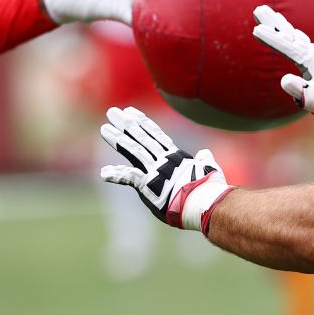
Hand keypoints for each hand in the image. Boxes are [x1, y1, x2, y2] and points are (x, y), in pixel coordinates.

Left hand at [99, 106, 234, 232]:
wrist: (205, 203)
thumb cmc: (210, 189)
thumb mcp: (209, 169)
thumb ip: (205, 160)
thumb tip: (205, 153)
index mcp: (175, 157)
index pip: (156, 135)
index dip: (143, 122)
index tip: (131, 111)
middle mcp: (163, 160)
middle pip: (141, 137)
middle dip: (126, 124)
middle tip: (112, 112)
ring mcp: (155, 171)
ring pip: (133, 151)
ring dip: (118, 140)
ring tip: (104, 129)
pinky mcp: (149, 185)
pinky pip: (129, 178)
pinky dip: (116, 175)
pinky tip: (104, 174)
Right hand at [252, 5, 313, 126]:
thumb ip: (304, 93)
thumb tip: (284, 81)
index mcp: (313, 62)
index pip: (290, 48)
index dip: (274, 39)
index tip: (257, 31)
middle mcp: (312, 55)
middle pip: (289, 35)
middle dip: (273, 23)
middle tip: (258, 9)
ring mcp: (312, 55)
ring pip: (292, 35)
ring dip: (278, 24)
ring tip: (265, 13)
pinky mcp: (311, 59)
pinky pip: (295, 41)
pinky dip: (286, 31)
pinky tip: (283, 27)